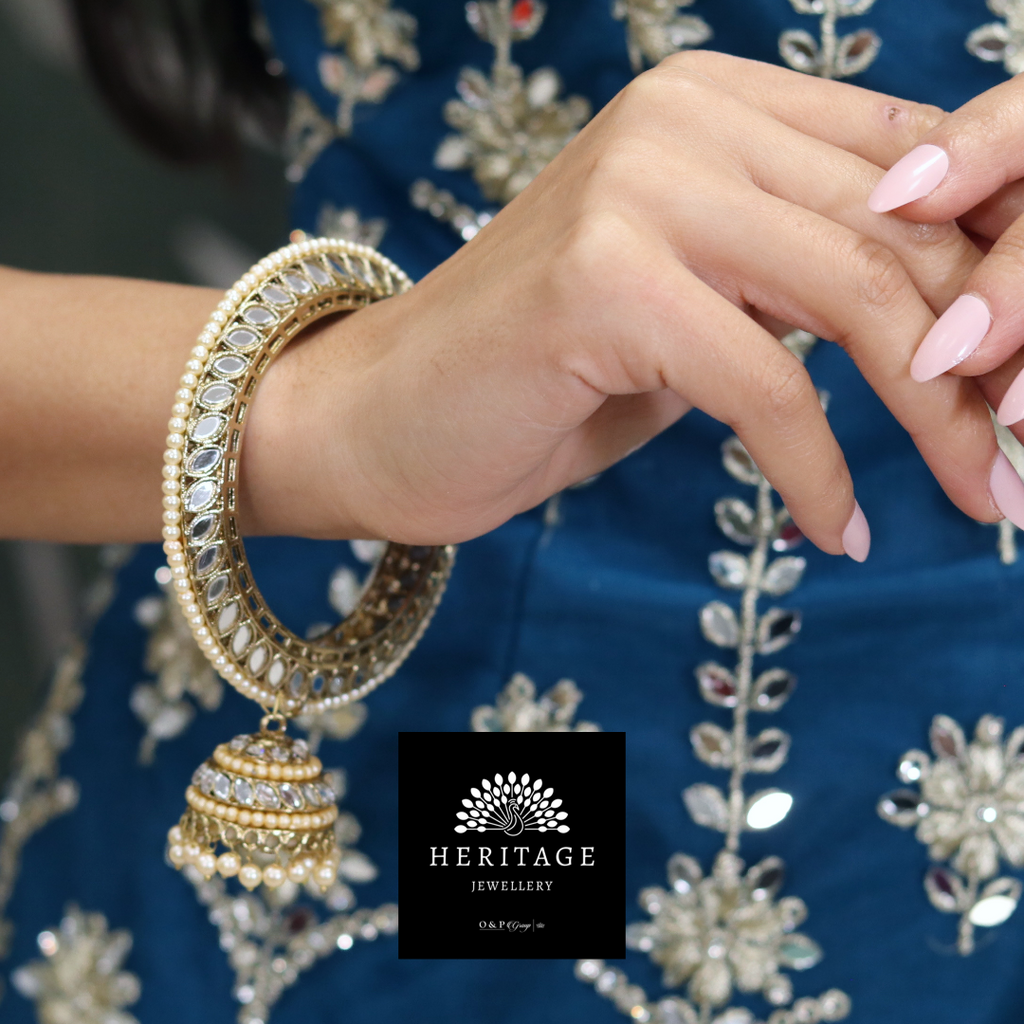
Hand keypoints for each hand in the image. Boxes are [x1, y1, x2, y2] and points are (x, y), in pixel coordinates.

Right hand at [244, 54, 1007, 555]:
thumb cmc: (540, 376)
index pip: (908, 163)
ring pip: (852, 297)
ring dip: (934, 418)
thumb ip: (800, 276)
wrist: (383, 419)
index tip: (1019, 384)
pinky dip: (818, 468)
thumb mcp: (698, 308)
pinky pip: (766, 383)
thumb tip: (951, 312)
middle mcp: (678, 119)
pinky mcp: (602, 281)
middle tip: (1015, 462)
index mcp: (711, 104)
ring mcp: (634, 190)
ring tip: (977, 499)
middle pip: (896, 231)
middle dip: (982, 360)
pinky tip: (837, 530)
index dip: (987, 274)